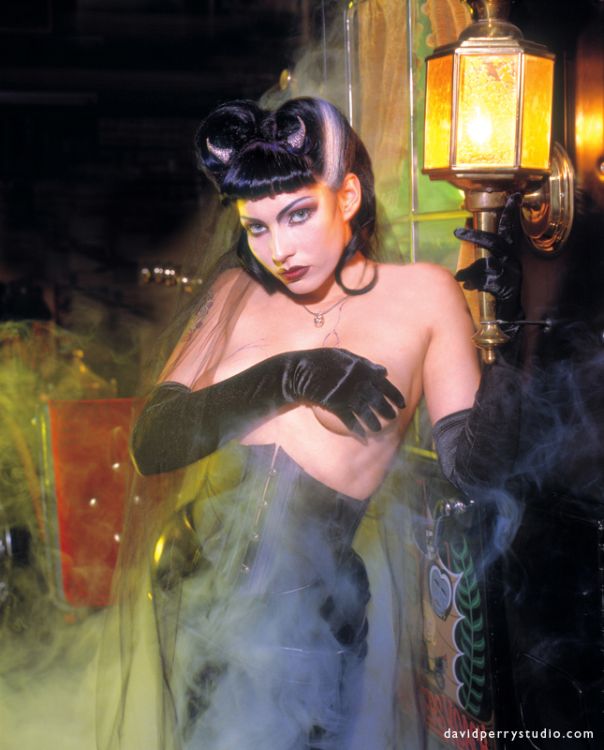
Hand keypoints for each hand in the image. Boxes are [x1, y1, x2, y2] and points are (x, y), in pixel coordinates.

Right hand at [283, 348, 404, 436]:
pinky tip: (363, 436)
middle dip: (388, 411)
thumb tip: (383, 371)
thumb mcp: (343, 355)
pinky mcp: (336, 406)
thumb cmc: (320, 360)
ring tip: (379, 429)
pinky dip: (357, 429)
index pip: (384, 384)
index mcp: (361, 369)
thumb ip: (365, 363)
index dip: (395, 395)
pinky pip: (350, 420)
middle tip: (393, 417)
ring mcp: (347, 395)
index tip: (402, 404)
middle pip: (378, 400)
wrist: (298, 371)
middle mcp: (357, 383)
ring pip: (367, 412)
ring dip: (375, 423)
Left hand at [454, 192, 522, 331]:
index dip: (511, 213)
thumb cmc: (499, 296)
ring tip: (462, 277)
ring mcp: (512, 276)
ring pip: (488, 263)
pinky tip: (469, 286)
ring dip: (470, 270)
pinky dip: (474, 282)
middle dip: (477, 235)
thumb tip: (463, 252)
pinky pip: (487, 281)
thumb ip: (481, 262)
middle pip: (496, 242)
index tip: (512, 197)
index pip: (510, 230)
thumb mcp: (490, 275)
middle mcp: (513, 263)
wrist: (511, 323)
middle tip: (458, 231)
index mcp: (511, 256)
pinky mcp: (507, 290)